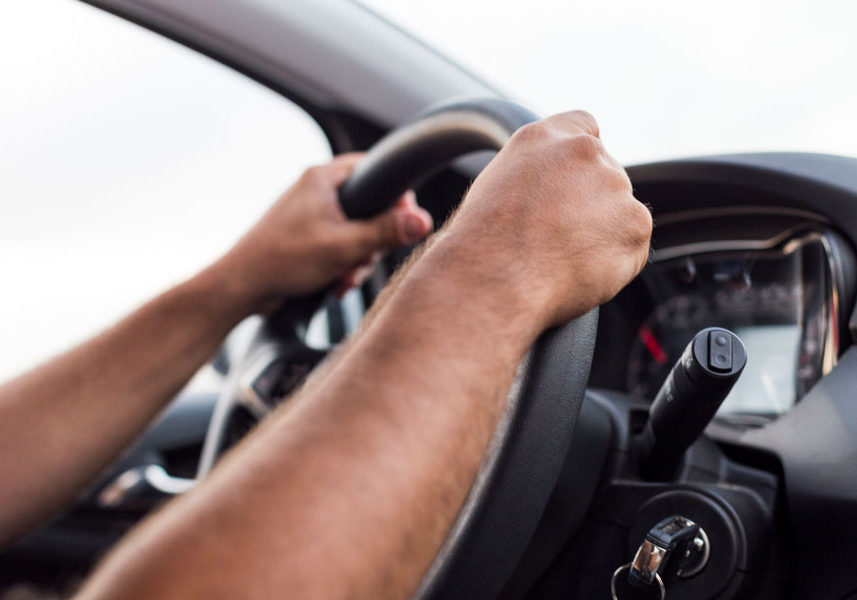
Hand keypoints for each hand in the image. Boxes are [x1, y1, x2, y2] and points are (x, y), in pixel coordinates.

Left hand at [219, 154, 432, 310]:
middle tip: (365, 258)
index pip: (375, 169)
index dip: (395, 197)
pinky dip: (342, 264)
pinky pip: (338, 244)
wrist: (241, 286)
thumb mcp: (343, 247)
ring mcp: (309, 213)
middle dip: (372, 240)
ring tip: (345, 277)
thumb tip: (422, 220)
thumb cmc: (282, 260)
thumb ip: (385, 232)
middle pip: (368, 206)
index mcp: (323, 179)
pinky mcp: (305, 236)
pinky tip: (335, 284)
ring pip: (355, 230)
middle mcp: (316, 190)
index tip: (403, 222)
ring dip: (357, 258)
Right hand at [432, 111, 651, 330]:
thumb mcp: (495, 189)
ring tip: (562, 260)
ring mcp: (615, 186)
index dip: (583, 159)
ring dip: (602, 236)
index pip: (583, 127)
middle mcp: (584, 152)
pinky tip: (578, 273)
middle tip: (559, 240)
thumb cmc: (484, 244)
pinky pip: (631, 247)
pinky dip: (613, 264)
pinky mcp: (635, 224)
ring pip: (620, 213)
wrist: (498, 277)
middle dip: (591, 206)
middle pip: (606, 176)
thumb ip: (534, 175)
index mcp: (543, 137)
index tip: (574, 185)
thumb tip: (553, 194)